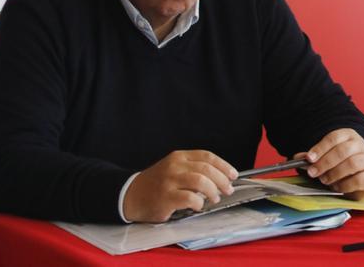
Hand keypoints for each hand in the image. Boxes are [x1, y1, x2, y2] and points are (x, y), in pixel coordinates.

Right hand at [122, 150, 236, 222]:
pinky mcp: (165, 197)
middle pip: (207, 169)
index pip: (207, 157)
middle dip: (222, 180)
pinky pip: (189, 198)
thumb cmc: (157, 185)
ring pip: (200, 181)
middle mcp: (174, 166)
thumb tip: (221, 178)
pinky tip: (199, 206)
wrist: (130, 195)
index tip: (233, 175)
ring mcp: (169, 181)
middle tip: (227, 190)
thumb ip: (193, 169)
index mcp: (179, 157)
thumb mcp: (174, 169)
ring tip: (214, 198)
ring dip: (212, 191)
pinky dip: (199, 202)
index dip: (223, 165)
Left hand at [296, 129, 363, 199]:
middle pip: (343, 150)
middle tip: (313, 173)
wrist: (359, 175)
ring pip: (352, 164)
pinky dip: (344, 185)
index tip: (309, 158)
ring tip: (324, 180)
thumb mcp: (325, 158)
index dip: (320, 148)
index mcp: (348, 136)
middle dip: (325, 163)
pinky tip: (337, 186)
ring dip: (334, 174)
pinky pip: (358, 180)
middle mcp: (360, 145)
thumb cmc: (340, 164)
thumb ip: (312, 157)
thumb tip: (297, 157)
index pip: (334, 138)